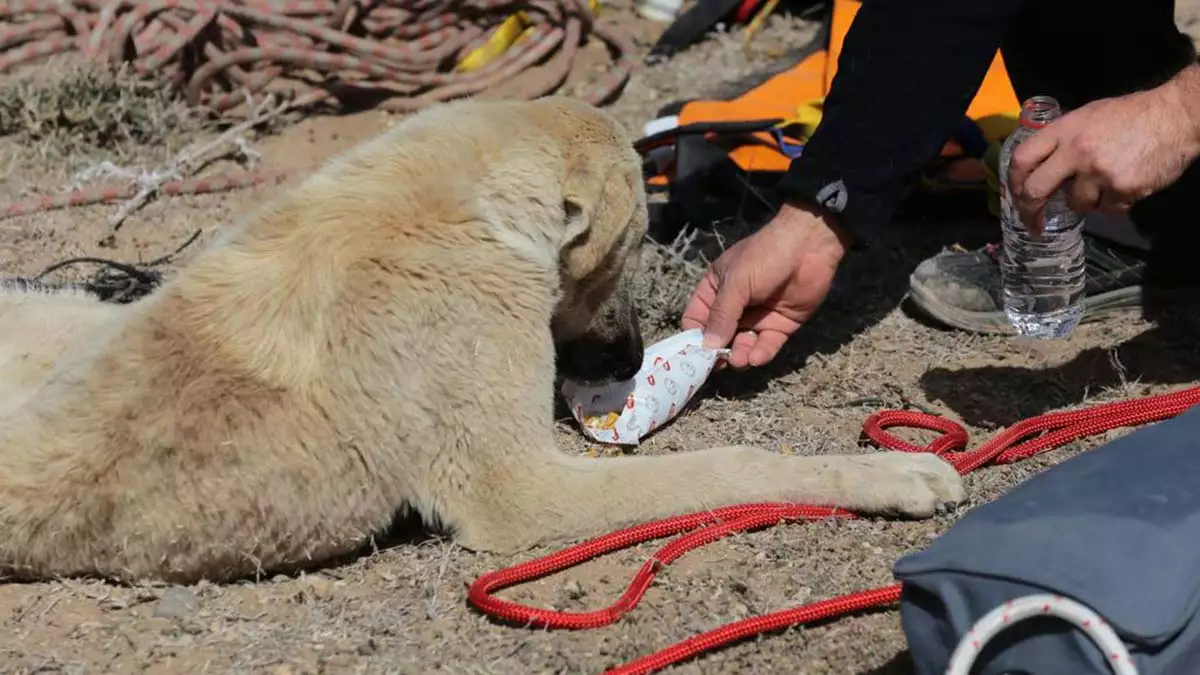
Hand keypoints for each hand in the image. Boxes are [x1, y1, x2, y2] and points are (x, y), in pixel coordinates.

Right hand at [681, 202, 848, 368]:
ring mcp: (758, 317)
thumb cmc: (765, 256)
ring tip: (740, 361)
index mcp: (717, 290)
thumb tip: (707, 345)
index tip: (694, 355)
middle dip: (718, 352)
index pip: (697, 319)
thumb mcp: (736, 283)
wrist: (809, 246)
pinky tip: (757, 357)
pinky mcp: (780, 325)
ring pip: (743, 344)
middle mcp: (735, 306)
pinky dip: (761, 353)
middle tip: (719, 364)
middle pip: (720, 337)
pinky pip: (767, 344)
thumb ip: (722, 315)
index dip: (694, 337)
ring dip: (740, 355)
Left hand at [1009, 65, 1199, 233]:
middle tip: (1033, 224)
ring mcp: (1098, 172)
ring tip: (1107, 182)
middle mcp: (1076, 151)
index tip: (1016, 198)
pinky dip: (1116, 204)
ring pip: (1078, 204)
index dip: (1014, 182)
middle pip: (1036, 190)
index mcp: (1064, 130)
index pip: (1022, 158)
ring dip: (1089, 201)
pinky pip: (1109, 208)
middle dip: (1030, 212)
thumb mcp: (1089, 116)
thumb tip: (1045, 165)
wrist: (1176, 116)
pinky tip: (1127, 186)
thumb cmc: (1133, 114)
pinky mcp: (1122, 189)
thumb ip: (1065, 139)